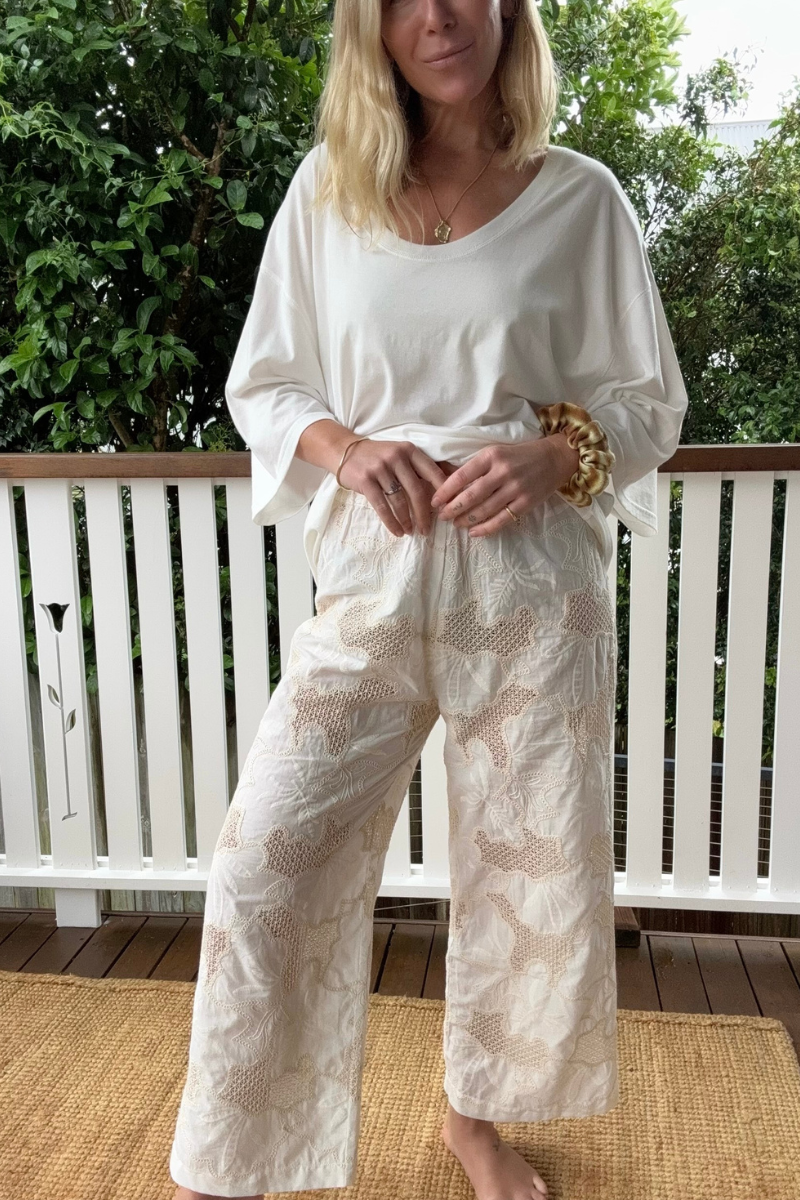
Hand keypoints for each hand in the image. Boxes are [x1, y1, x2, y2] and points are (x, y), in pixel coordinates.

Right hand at [338, 439, 452, 536]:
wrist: (344, 451)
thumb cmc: (378, 456)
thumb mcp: (401, 454)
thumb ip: (420, 467)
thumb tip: (448, 484)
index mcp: (410, 450)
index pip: (432, 472)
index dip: (442, 492)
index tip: (446, 509)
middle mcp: (396, 456)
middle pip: (416, 490)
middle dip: (424, 514)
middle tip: (427, 530)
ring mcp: (380, 468)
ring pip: (399, 501)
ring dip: (407, 520)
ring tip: (411, 531)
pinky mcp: (365, 480)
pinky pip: (382, 506)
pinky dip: (391, 522)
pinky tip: (397, 531)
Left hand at [430, 433, 580, 535]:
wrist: (555, 458)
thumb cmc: (519, 455)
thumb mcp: (496, 452)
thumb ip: (475, 467)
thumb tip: (447, 482)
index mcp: (492, 455)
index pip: (462, 476)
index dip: (445, 491)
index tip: (435, 501)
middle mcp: (503, 472)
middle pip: (471, 496)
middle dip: (453, 509)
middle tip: (442, 516)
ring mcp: (516, 488)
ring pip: (484, 510)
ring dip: (466, 520)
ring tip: (456, 524)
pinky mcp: (526, 503)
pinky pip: (501, 520)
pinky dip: (486, 528)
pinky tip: (474, 532)